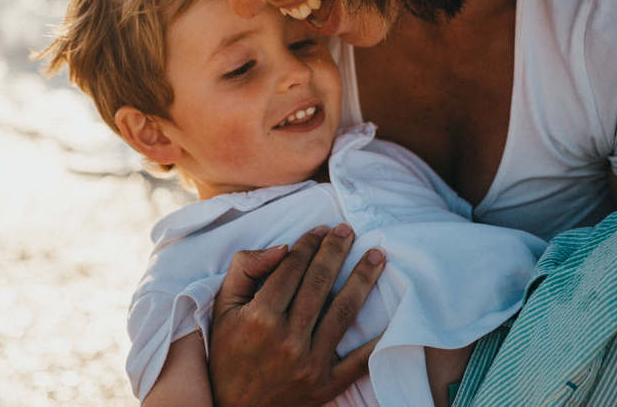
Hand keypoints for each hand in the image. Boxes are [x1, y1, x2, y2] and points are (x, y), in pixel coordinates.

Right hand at [209, 223, 386, 406]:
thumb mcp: (222, 309)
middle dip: (336, 251)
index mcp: (259, 318)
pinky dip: (378, 340)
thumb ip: (245, 270)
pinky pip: (360, 361)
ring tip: (377, 256)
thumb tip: (282, 247)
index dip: (308, 244)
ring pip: (343, 312)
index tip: (320, 230)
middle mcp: (286, 340)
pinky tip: (394, 315)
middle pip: (319, 284)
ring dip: (363, 280)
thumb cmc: (228, 353)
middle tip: (349, 231)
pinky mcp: (326, 385)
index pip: (291, 269)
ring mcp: (309, 364)